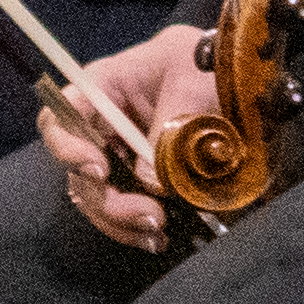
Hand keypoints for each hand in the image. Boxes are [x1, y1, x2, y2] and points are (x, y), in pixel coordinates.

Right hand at [51, 28, 213, 252]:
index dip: (67, 147)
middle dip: (107, 200)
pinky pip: (125, 207)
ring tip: (156, 233)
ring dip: (121, 221)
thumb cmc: (210, 64)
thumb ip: (168, 130)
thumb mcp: (192, 83)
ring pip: (98, 197)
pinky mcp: (143, 178)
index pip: (61, 116)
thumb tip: (150, 183)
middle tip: (149, 215)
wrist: (242, 77)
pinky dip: (136, 228)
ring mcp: (122, 154)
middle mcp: (104, 125)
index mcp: (105, 87)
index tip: (98, 170)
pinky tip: (158, 239)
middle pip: (78, 170)